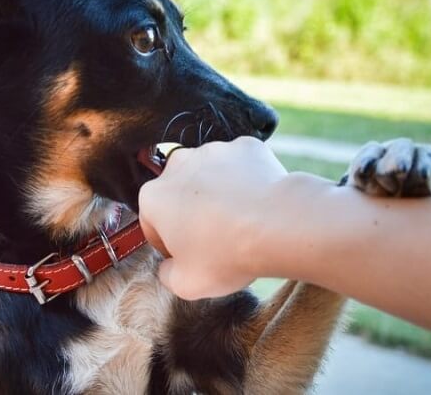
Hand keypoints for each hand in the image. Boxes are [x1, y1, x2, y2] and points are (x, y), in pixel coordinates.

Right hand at [138, 136, 287, 299]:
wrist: (277, 225)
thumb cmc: (227, 254)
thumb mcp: (186, 284)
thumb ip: (167, 275)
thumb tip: (169, 268)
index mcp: (154, 197)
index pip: (153, 224)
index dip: (170, 244)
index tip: (189, 256)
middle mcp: (178, 165)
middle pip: (179, 194)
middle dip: (191, 213)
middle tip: (216, 239)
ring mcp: (213, 150)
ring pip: (209, 175)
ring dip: (217, 193)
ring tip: (240, 221)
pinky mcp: (245, 146)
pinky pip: (240, 165)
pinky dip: (245, 179)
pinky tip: (257, 203)